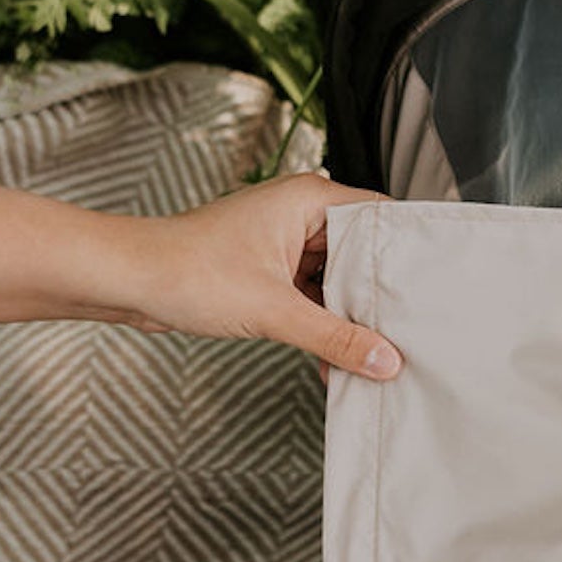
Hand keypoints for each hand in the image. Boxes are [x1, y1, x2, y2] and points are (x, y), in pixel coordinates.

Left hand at [129, 175, 400, 376]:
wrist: (128, 281)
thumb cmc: (187, 271)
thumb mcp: (274, 311)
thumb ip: (335, 338)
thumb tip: (384, 361)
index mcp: (309, 200)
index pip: (381, 218)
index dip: (407, 255)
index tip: (433, 289)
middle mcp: (300, 215)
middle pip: (362, 255)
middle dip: (378, 296)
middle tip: (410, 331)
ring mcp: (284, 244)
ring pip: (337, 280)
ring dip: (350, 317)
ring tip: (377, 352)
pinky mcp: (269, 272)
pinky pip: (313, 297)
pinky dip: (324, 325)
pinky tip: (336, 358)